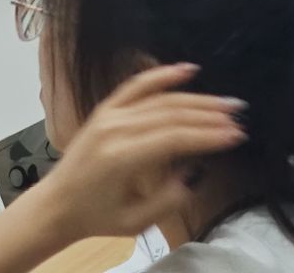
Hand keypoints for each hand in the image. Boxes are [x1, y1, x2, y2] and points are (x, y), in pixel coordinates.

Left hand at [37, 64, 246, 241]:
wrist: (55, 206)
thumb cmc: (95, 218)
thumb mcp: (135, 222)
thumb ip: (168, 200)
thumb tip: (193, 171)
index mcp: (122, 158)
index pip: (175, 138)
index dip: (208, 135)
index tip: (236, 135)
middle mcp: (116, 129)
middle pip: (172, 114)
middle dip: (209, 114)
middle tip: (238, 116)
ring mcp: (109, 115)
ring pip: (160, 99)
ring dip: (196, 99)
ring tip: (225, 103)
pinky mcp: (105, 109)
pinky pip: (136, 86)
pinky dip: (162, 75)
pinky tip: (187, 69)